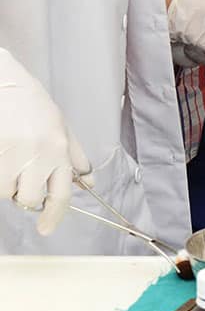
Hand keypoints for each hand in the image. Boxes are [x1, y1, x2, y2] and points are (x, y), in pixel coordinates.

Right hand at [0, 50, 91, 234]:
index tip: (47, 229)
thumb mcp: (61, 127)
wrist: (1, 81)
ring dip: (6, 183)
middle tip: (21, 177)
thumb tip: (89, 184)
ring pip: (7, 191)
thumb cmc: (30, 103)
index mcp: (59, 150)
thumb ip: (76, 158)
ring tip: (8, 158)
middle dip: (25, 194)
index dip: (54, 216)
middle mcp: (38, 155)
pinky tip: (0, 155)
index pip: (62, 194)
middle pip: (31, 199)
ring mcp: (11, 155)